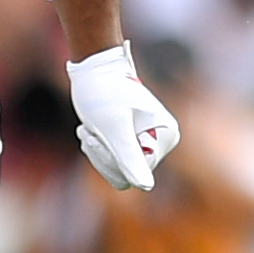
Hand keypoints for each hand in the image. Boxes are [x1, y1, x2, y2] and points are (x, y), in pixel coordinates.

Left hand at [66, 43, 180, 190]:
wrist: (93, 66)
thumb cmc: (104, 92)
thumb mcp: (114, 128)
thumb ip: (129, 158)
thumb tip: (145, 186)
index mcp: (166, 136)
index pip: (136, 174)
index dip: (110, 161)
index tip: (93, 138)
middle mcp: (162, 140)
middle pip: (127, 174)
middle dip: (102, 156)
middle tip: (86, 133)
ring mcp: (148, 139)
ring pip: (117, 168)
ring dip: (97, 152)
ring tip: (88, 129)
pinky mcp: (133, 137)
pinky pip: (114, 160)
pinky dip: (98, 148)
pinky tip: (90, 130)